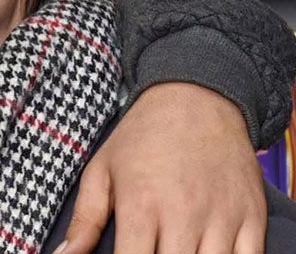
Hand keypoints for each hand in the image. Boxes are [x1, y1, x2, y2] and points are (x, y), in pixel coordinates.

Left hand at [62, 82, 266, 253]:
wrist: (196, 98)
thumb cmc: (142, 137)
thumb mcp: (102, 170)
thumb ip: (85, 219)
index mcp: (140, 203)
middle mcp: (183, 212)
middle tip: (152, 251)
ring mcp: (222, 216)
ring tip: (174, 249)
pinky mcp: (252, 215)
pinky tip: (208, 252)